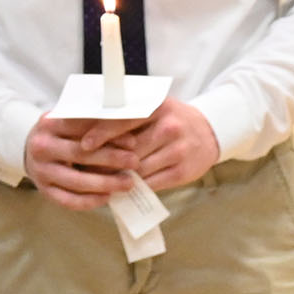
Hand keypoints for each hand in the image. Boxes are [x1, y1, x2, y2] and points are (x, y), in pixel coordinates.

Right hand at [23, 113, 136, 209]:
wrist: (32, 150)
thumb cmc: (63, 135)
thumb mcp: (75, 124)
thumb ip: (98, 128)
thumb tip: (132, 142)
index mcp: (49, 124)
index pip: (81, 129)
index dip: (108, 136)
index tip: (133, 143)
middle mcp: (40, 147)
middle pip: (79, 154)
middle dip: (111, 159)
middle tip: (135, 162)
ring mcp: (40, 171)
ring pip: (76, 180)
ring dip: (105, 183)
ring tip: (128, 183)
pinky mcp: (43, 190)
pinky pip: (68, 200)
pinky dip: (90, 201)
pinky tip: (108, 198)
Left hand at [83, 97, 219, 192]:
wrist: (209, 133)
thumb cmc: (170, 120)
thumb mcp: (153, 108)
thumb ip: (127, 116)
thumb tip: (88, 131)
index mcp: (158, 107)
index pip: (124, 120)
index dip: (102, 133)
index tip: (84, 144)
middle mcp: (170, 127)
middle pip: (129, 149)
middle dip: (107, 161)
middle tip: (87, 166)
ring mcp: (179, 150)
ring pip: (138, 169)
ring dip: (119, 176)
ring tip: (103, 178)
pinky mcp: (184, 171)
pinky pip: (152, 183)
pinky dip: (135, 186)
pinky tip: (125, 185)